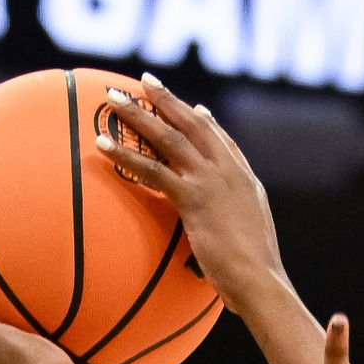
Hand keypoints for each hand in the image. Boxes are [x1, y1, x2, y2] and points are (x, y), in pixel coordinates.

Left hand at [97, 75, 283, 314]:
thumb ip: (240, 219)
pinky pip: (153, 170)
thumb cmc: (257, 273)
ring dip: (138, 115)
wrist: (260, 281)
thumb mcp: (253, 236)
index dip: (203, 120)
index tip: (190, 106)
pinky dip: (126, 155)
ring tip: (113, 98)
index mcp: (244, 179)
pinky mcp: (192, 198)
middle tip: (144, 81)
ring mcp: (210, 182)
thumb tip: (233, 227)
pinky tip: (103, 144)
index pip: (221, 139)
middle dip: (166, 100)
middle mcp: (227, 171)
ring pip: (169, 138)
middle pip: (193, 124)